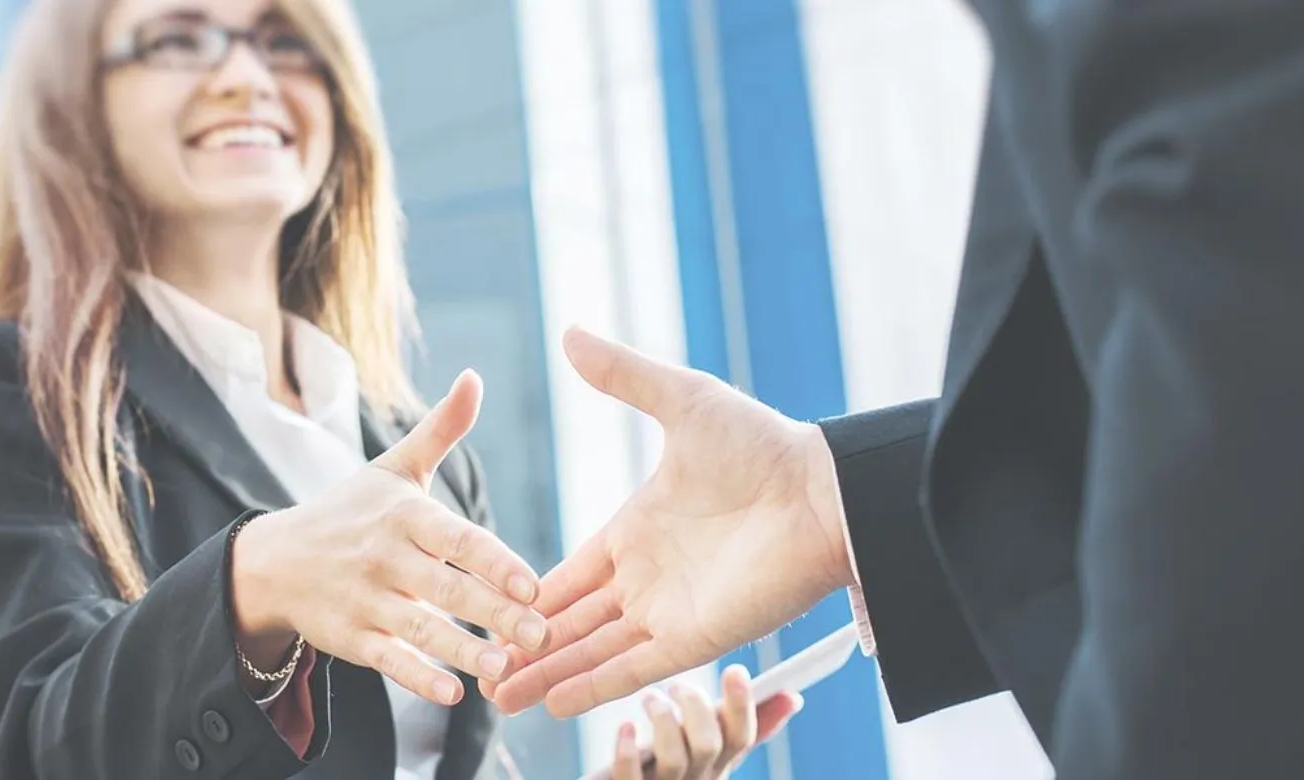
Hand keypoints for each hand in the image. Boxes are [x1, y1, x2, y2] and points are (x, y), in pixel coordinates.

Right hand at [231, 370, 548, 704]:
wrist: (275, 561)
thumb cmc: (351, 510)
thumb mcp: (392, 467)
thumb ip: (441, 429)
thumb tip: (473, 378)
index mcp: (404, 515)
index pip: (456, 539)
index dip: (494, 562)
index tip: (533, 585)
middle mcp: (385, 558)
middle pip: (446, 588)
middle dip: (494, 613)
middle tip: (541, 635)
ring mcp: (366, 600)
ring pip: (420, 629)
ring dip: (463, 651)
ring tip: (505, 671)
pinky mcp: (351, 639)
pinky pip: (389, 660)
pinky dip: (418, 678)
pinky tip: (453, 694)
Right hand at [485, 328, 853, 716]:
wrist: (825, 490)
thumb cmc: (763, 444)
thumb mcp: (682, 400)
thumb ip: (624, 376)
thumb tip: (570, 334)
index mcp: (635, 531)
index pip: (568, 575)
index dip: (527, 595)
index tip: (483, 609)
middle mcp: (647, 579)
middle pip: (571, 622)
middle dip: (525, 646)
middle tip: (478, 671)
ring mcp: (669, 612)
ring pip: (593, 652)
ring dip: (548, 674)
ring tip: (499, 699)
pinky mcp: (696, 638)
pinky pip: (635, 668)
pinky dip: (595, 687)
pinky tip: (555, 704)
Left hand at [605, 666, 802, 779]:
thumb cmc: (670, 764)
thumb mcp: (710, 746)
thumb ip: (743, 724)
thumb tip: (792, 696)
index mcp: (718, 764)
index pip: (741, 737)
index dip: (742, 705)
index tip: (736, 670)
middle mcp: (696, 779)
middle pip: (709, 746)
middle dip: (696, 708)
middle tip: (676, 685)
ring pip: (674, 759)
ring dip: (662, 720)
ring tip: (650, 699)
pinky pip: (630, 776)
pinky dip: (627, 750)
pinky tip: (625, 728)